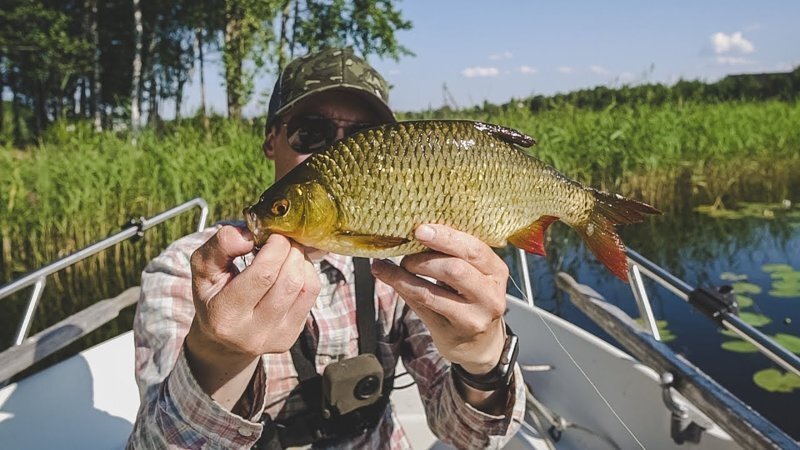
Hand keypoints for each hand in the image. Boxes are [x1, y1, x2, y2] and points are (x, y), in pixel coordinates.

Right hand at [185, 225, 319, 406]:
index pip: (263, 275)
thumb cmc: (213, 295)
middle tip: (281, 239)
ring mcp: (275, 339)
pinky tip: (293, 268)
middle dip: (290, 251)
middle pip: (289, 280)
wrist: (221, 339)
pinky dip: (307, 273)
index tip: (271, 235)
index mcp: (225, 316)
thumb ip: (220, 246)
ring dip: (301, 260)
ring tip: (287, 252)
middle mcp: (251, 333)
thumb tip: (250, 235)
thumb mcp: (203, 269)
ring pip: (305, 286)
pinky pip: (311, 295)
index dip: (275, 247)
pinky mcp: (291, 337)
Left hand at [371, 224, 507, 375]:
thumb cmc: (472, 299)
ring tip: (393, 266)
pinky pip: (420, 306)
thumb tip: (418, 230)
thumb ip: (456, 255)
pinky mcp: (451, 332)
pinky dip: (400, 287)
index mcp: (497, 272)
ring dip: (405, 274)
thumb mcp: (476, 275)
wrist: (480, 345)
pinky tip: (386, 275)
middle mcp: (490, 296)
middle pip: (454, 269)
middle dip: (423, 258)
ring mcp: (472, 317)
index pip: (474, 249)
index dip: (446, 237)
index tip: (420, 229)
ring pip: (431, 291)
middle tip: (406, 254)